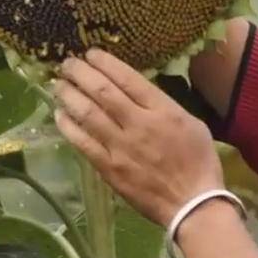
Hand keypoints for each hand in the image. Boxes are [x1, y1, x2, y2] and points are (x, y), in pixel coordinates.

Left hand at [51, 49, 224, 226]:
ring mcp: (121, 147)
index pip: (128, 78)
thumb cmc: (198, 161)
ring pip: (88, 114)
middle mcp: (139, 124)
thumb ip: (164, 106)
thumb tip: (139, 93)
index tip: (91, 53)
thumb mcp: (192, 123)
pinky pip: (82, 143)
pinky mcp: (109, 168)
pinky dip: (68, 127)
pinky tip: (60, 115)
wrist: (192, 203)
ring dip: (69, 95)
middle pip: (103, 91)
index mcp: (163, 111)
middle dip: (81, 73)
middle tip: (68, 63)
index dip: (105, 63)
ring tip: (58, 84)